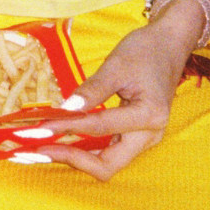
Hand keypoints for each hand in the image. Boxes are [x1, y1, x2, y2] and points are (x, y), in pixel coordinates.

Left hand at [9, 4, 203, 180]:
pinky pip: (109, 151)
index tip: (40, 127)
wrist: (169, 45)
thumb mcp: (116, 65)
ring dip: (77, 158)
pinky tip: (64, 142)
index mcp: (149, 115)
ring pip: (108, 162)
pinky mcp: (136, 135)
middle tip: (40, 150)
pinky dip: (86, 150)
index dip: (67, 127)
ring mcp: (144, 138)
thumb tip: (65, 108)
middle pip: (108, 164)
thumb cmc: (146, 50)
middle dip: (73, 160)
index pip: (99, 127)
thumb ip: (92, 90)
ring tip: (46, 149)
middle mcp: (150, 134)